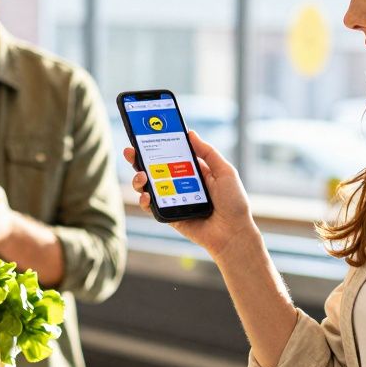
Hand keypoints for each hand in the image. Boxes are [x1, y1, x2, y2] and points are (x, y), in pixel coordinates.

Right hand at [123, 130, 257, 260]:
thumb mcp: (225, 171)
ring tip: (141, 176)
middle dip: (139, 159)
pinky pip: (151, 207)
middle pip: (155, 169)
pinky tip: (146, 196)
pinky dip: (144, 200)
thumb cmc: (234, 203)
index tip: (145, 135)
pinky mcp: (168, 216)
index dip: (158, 145)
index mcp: (193, 171)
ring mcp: (173, 200)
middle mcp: (180, 184)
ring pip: (148, 187)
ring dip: (139, 179)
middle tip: (131, 151)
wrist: (233, 233)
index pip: (171, 155)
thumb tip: (190, 133)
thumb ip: (207, 152)